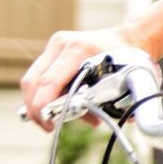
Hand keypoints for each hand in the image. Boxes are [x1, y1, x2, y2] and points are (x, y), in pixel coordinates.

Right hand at [20, 27, 155, 131]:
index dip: (43, 106)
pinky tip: (60, 106)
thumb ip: (105, 100)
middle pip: (34, 80)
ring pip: (33, 78)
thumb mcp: (121, 80)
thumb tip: (94, 121)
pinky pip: (40, 75)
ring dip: (39, 102)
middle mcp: (63, 44)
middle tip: (46, 126)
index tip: (48, 125)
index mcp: (80, 49)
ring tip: (55, 118)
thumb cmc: (129, 59)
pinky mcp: (53, 50)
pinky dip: (46, 93)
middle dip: (35, 108)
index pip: (49, 81)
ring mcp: (56, 45)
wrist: (130, 37)